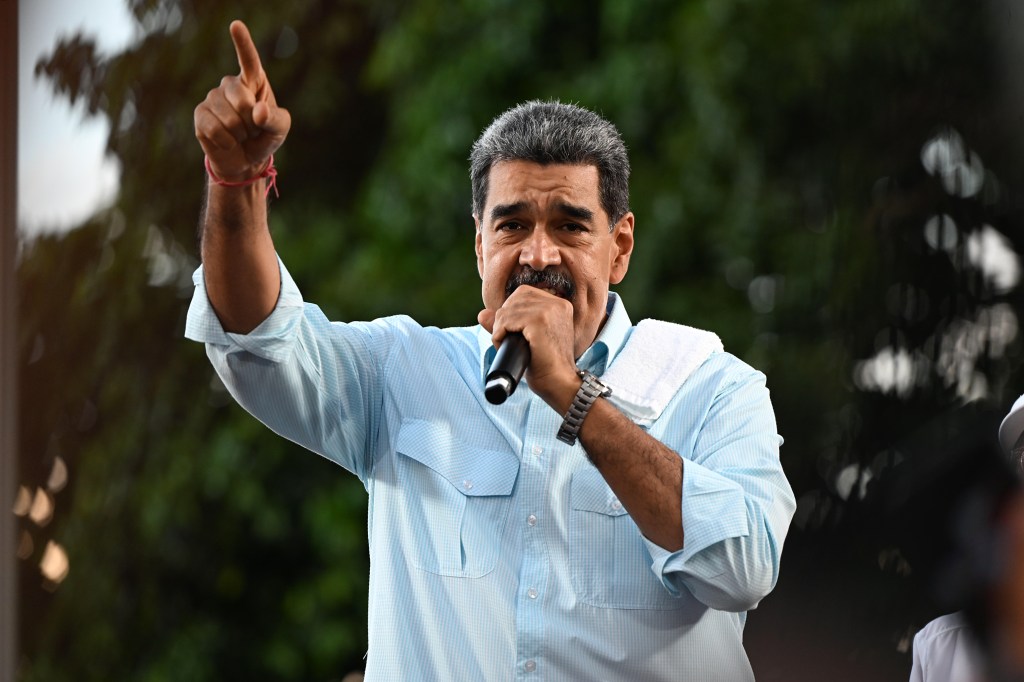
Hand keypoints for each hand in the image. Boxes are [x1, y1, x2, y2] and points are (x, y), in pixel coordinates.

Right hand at [194, 20, 291, 181]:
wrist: (245, 160)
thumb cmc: (264, 137)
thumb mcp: (280, 129)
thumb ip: (275, 119)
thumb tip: (258, 111)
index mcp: (252, 81)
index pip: (248, 60)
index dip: (242, 43)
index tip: (236, 25)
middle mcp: (230, 85)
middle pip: (242, 100)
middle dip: (252, 123)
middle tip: (253, 129)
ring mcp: (212, 98)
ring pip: (229, 118)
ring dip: (240, 134)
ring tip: (240, 135)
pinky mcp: (200, 115)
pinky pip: (215, 129)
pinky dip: (226, 141)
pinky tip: (227, 141)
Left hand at [478, 287, 579, 411]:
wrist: (558, 383)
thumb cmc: (544, 365)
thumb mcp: (526, 339)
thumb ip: (507, 323)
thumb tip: (482, 314)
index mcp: (560, 305)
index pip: (524, 293)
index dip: (511, 309)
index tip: (511, 330)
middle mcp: (557, 304)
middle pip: (515, 298)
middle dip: (503, 318)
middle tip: (504, 339)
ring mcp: (550, 311)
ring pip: (509, 309)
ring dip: (499, 327)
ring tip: (504, 344)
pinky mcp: (540, 321)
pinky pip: (507, 320)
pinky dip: (499, 333)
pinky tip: (503, 345)